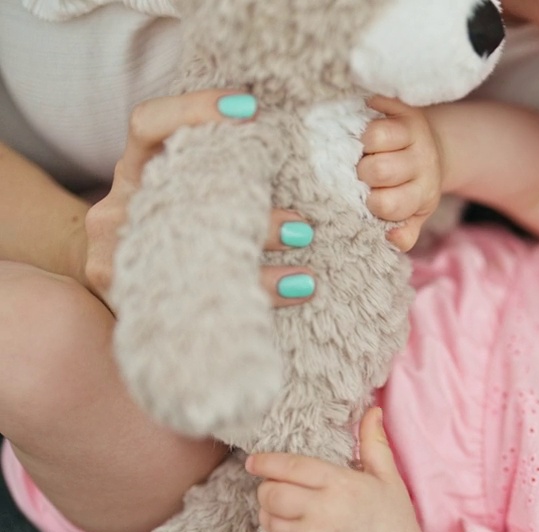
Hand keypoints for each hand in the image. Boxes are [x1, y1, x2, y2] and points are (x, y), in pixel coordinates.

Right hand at [82, 89, 314, 309]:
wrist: (110, 284)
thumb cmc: (161, 227)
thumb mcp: (172, 190)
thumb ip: (210, 169)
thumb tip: (276, 139)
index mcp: (134, 172)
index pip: (149, 126)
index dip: (193, 109)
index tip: (250, 105)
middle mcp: (120, 209)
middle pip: (184, 196)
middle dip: (247, 205)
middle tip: (301, 224)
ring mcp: (119, 254)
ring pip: (194, 252)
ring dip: (259, 257)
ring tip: (303, 265)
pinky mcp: (131, 295)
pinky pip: (201, 295)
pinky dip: (255, 293)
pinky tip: (295, 289)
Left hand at [248, 408, 433, 531]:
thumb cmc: (394, 525)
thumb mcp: (389, 481)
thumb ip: (374, 444)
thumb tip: (373, 410)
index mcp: (343, 485)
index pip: (291, 467)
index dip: (267, 463)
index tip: (254, 462)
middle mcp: (325, 511)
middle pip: (271, 493)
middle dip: (269, 490)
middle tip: (279, 492)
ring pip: (269, 520)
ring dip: (274, 515)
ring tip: (294, 516)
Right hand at [360, 95, 443, 251]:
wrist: (435, 148)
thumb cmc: (413, 186)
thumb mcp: (415, 214)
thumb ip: (404, 231)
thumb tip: (391, 239)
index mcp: (423, 192)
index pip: (389, 204)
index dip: (371, 202)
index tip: (368, 197)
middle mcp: (422, 161)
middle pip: (379, 170)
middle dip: (362, 172)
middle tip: (361, 170)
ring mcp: (414, 131)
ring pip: (375, 135)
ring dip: (360, 143)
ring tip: (362, 149)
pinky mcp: (403, 107)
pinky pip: (374, 106)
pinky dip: (362, 116)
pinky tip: (362, 125)